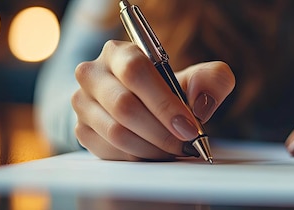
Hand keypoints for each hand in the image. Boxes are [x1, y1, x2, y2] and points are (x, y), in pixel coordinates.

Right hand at [72, 40, 234, 160]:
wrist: (145, 106)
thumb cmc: (171, 90)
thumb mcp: (199, 79)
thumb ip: (213, 80)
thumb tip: (200, 102)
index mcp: (119, 52)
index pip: (137, 71)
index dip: (165, 103)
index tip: (190, 127)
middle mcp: (92, 73)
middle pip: (124, 106)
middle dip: (162, 131)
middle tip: (186, 144)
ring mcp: (82, 103)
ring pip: (117, 132)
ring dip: (152, 148)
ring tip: (174, 150)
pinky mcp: (81, 129)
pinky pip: (110, 151)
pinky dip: (139, 157)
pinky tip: (156, 153)